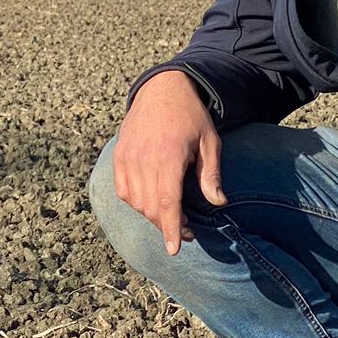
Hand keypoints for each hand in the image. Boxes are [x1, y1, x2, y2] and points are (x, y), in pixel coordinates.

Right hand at [113, 68, 224, 253]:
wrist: (162, 88)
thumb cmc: (191, 115)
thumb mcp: (210, 141)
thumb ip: (211, 174)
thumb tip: (218, 203)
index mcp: (168, 156)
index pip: (167, 202)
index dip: (171, 228)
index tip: (175, 249)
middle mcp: (143, 159)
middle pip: (150, 207)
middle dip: (167, 226)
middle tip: (188, 232)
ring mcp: (128, 157)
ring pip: (135, 201)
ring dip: (152, 215)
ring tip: (171, 217)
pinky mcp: (119, 156)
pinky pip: (123, 189)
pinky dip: (135, 202)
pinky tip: (150, 203)